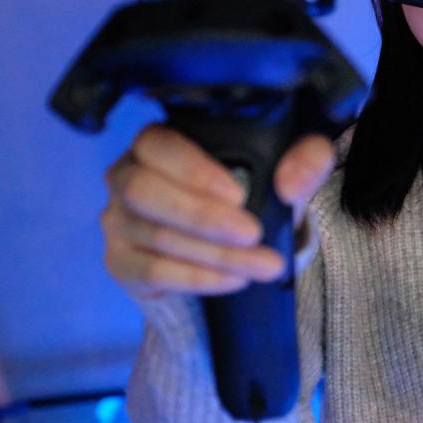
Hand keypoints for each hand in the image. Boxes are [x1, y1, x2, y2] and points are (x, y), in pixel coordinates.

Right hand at [100, 124, 334, 302]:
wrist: (232, 242)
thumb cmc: (251, 192)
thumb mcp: (286, 170)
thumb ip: (305, 160)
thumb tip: (292, 183)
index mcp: (157, 142)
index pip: (158, 145)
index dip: (193, 170)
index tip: (237, 195)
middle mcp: (126, 176)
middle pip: (145, 192)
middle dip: (201, 216)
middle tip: (252, 234)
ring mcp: (117, 220)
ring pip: (156, 237)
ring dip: (213, 255)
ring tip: (262, 265)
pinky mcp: (120, 261)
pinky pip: (151, 272)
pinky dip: (196, 278)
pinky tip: (233, 280)